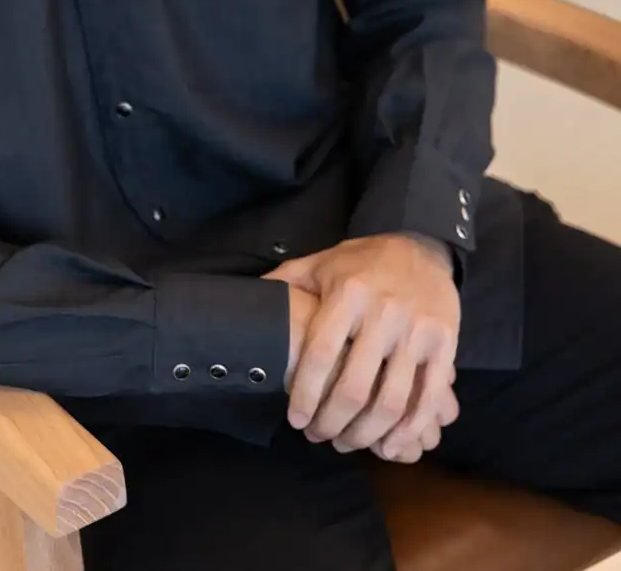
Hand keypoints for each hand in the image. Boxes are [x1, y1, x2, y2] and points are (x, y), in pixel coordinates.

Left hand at [263, 234, 459, 457]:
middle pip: (354, 386)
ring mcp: (417, 330)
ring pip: (391, 400)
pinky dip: (409, 430)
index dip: (305, 394)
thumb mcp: (320, 263)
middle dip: (332, 422)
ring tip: (347, 443)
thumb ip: (286, 281)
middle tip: (318, 437)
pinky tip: (389, 447)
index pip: (320, 354)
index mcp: (347, 293)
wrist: (420, 246)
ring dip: (366, 434)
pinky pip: (428, 397)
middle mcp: (383, 312)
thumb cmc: (361, 262)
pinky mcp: (445, 344)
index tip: (295, 419)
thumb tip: (249, 297)